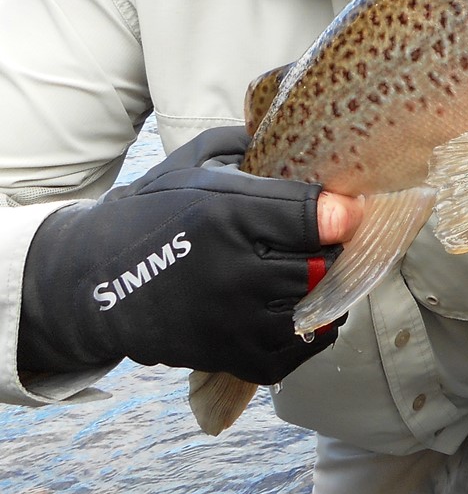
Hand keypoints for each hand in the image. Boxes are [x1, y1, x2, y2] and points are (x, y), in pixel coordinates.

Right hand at [18, 126, 344, 384]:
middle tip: (329, 243)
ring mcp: (231, 320)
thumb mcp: (194, 165)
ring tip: (315, 273)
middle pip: (322, 265)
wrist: (92, 279)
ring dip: (323, 291)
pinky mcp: (228, 355)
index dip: (341, 215)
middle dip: (332, 252)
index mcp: (226, 215)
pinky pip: (296, 350)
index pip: (312, 219)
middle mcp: (232, 271)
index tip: (349, 212)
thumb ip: (249, 147)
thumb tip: (305, 139)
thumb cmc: (153, 213)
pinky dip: (310, 330)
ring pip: (314, 308)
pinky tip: (302, 307)